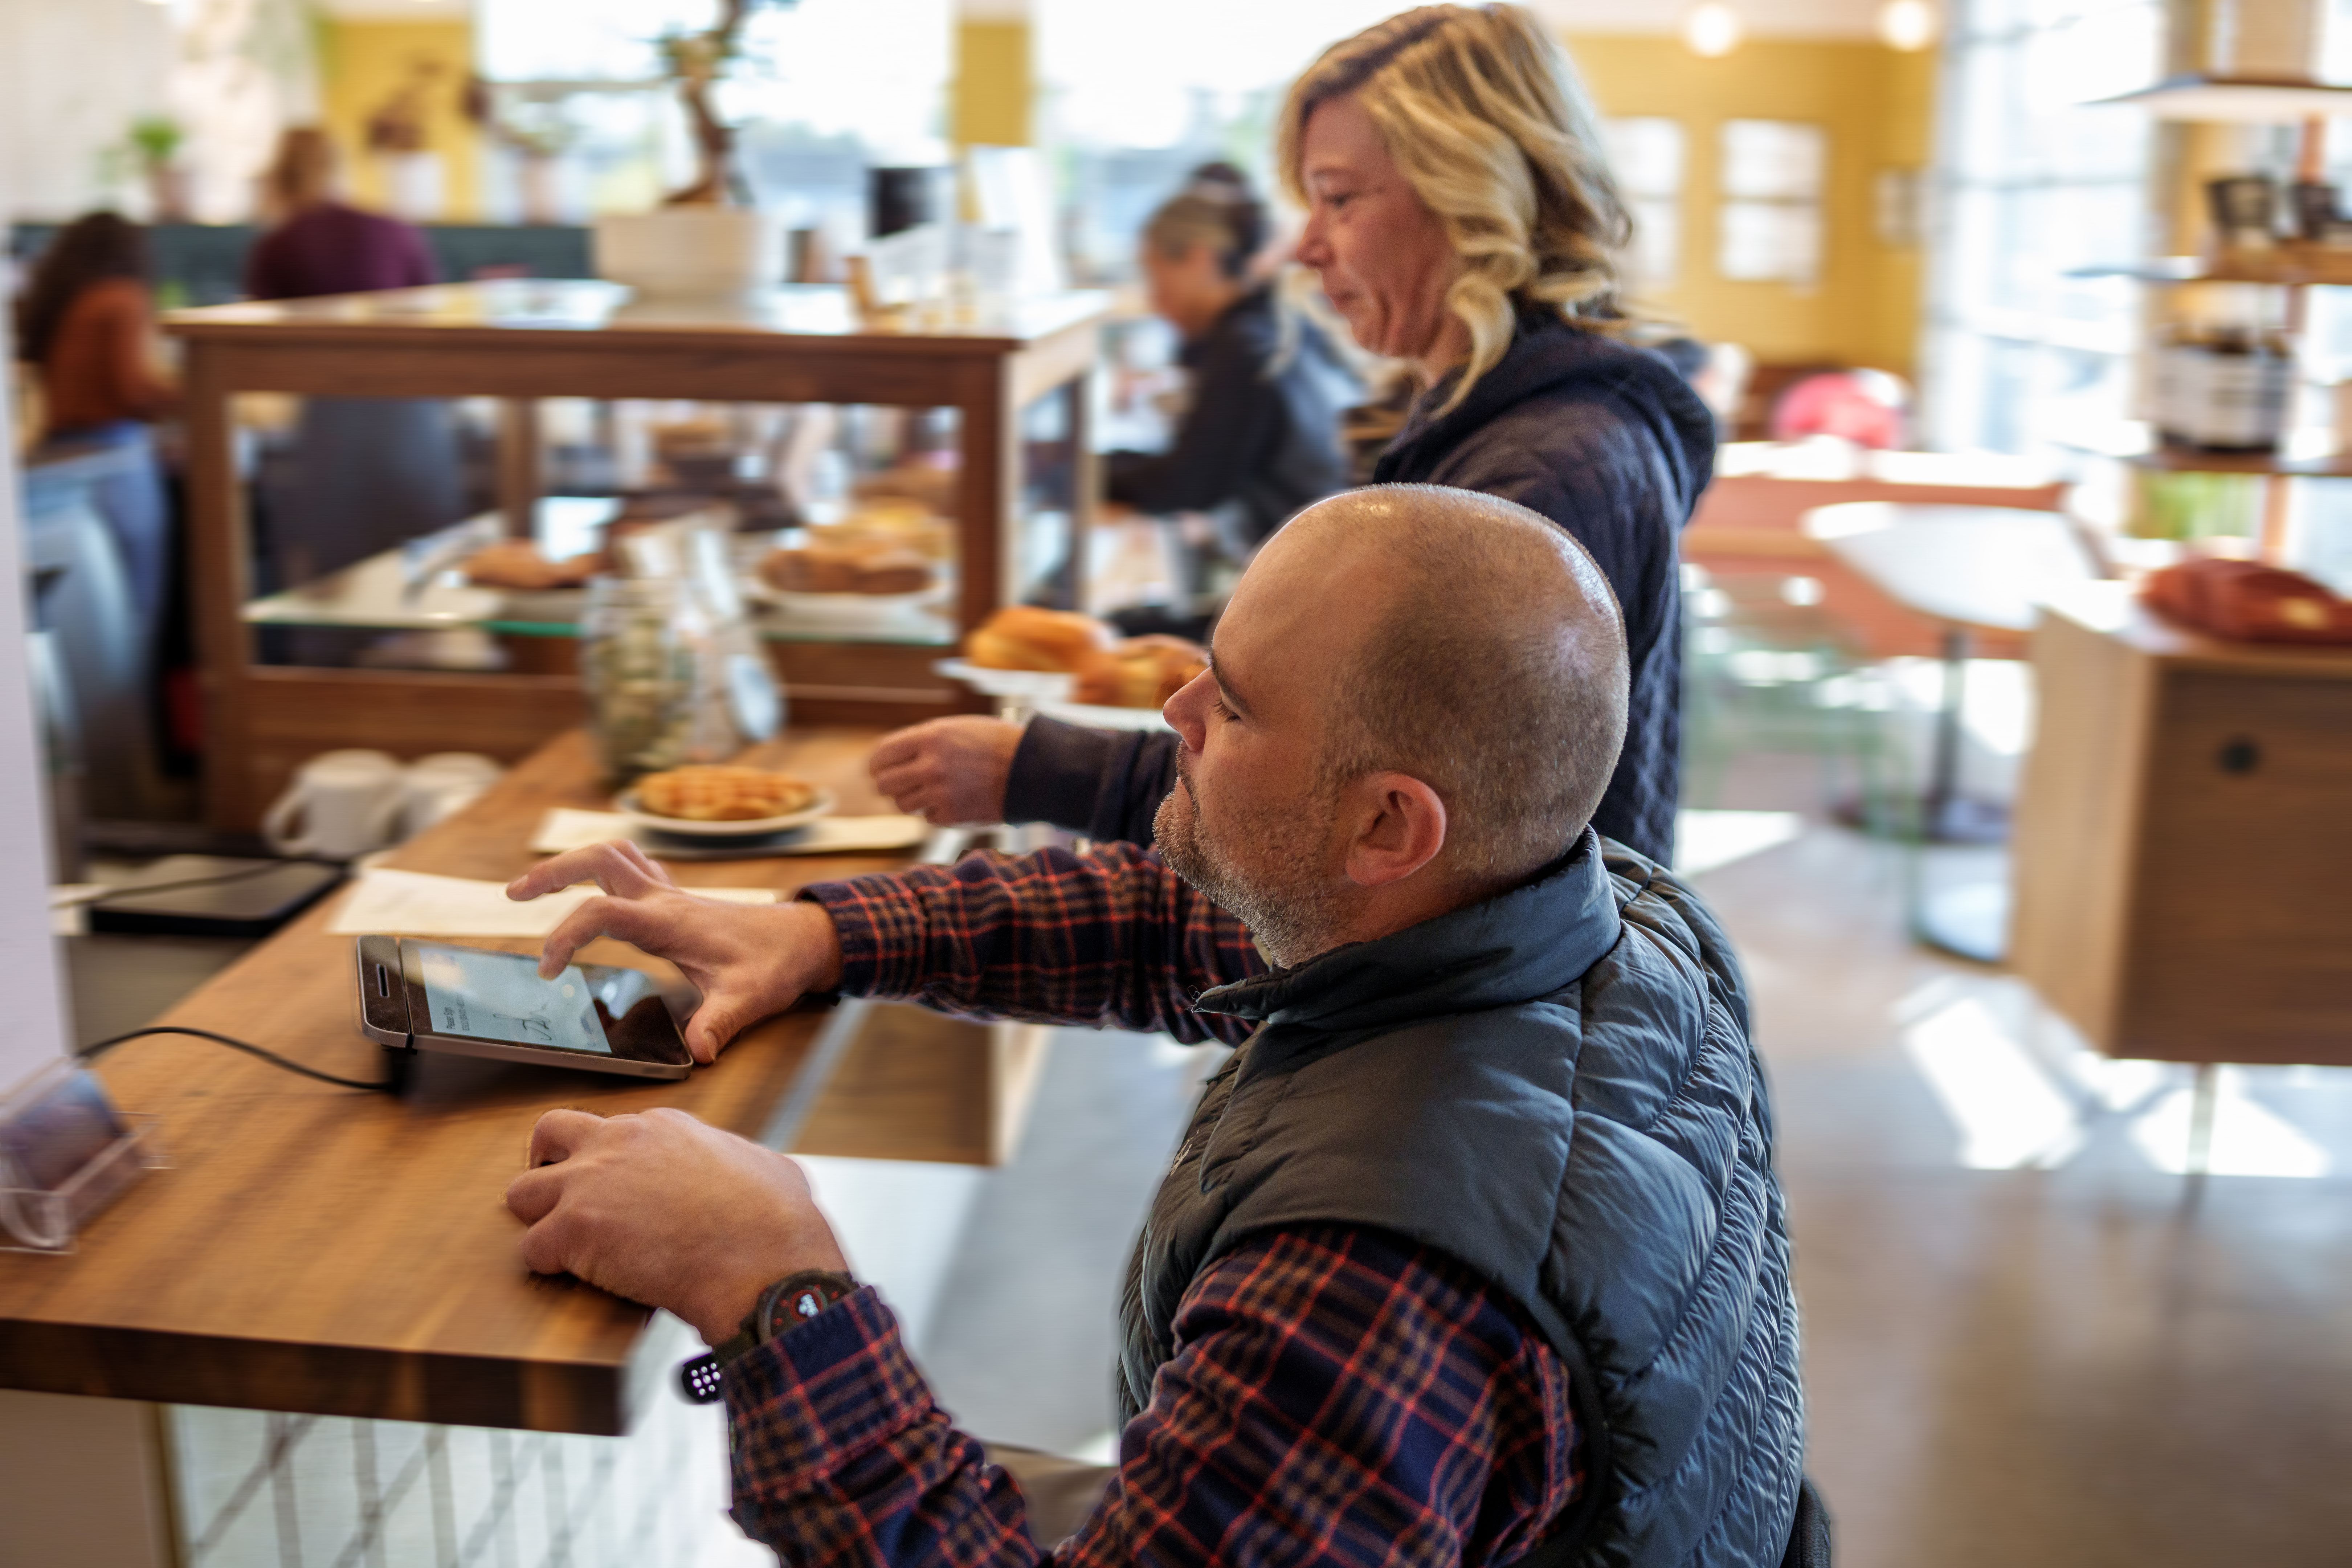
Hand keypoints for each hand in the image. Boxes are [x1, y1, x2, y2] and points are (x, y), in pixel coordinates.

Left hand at [504, 1107, 847, 1343]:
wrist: (764, 1262)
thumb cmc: (775, 1222)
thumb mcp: (766, 1166)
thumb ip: (740, 1159)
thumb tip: (750, 1172)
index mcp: (664, 1127)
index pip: (614, 1131)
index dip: (614, 1164)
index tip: (623, 1190)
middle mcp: (620, 1142)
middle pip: (551, 1133)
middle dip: (549, 1165)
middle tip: (564, 1198)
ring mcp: (591, 1183)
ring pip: (522, 1190)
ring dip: (539, 1219)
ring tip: (563, 1246)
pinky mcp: (573, 1229)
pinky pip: (530, 1249)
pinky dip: (546, 1267)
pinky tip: (575, 1279)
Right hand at [506, 841, 842, 1061]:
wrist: (805, 938)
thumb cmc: (776, 964)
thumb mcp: (750, 999)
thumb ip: (720, 1023)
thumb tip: (700, 1054)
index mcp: (669, 921)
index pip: (603, 913)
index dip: (566, 935)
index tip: (547, 970)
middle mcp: (664, 899)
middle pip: (599, 859)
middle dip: (553, 869)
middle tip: (514, 894)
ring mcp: (670, 894)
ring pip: (614, 854)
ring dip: (572, 861)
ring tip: (534, 885)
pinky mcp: (676, 898)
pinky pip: (633, 866)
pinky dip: (604, 868)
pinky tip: (591, 887)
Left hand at [869, 716, 1022, 825]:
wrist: (1032, 770)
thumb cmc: (995, 744)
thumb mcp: (957, 729)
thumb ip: (923, 741)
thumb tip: (890, 758)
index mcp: (929, 737)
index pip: (882, 754)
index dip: (877, 763)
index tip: (878, 769)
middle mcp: (930, 765)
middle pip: (885, 783)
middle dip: (889, 784)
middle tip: (899, 784)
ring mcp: (939, 793)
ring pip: (903, 804)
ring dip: (913, 800)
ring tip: (932, 792)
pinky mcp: (951, 816)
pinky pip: (928, 818)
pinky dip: (937, 812)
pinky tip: (955, 800)